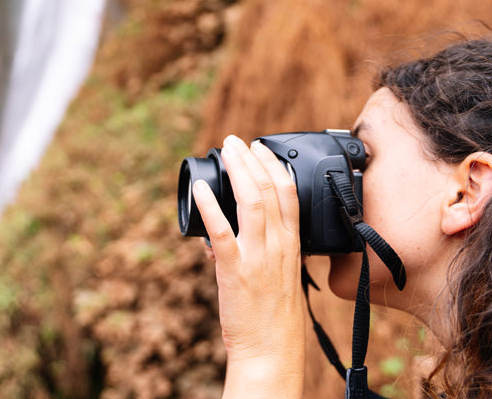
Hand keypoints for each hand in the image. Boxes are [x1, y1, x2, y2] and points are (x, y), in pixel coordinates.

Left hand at [192, 135, 305, 398]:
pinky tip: (200, 190)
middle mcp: (278, 246)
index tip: (261, 148)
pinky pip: (222, 231)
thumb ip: (254, 251)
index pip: (290, 194)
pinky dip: (210, 207)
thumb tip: (217, 235)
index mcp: (292, 245)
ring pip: (251, 202)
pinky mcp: (235, 270)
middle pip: (270, 190)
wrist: (271, 351)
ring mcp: (257, 256)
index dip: (275, 165)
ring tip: (225, 150)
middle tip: (236, 140)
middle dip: (252, 159)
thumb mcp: (275, 277)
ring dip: (237, 171)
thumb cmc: (273, 317)